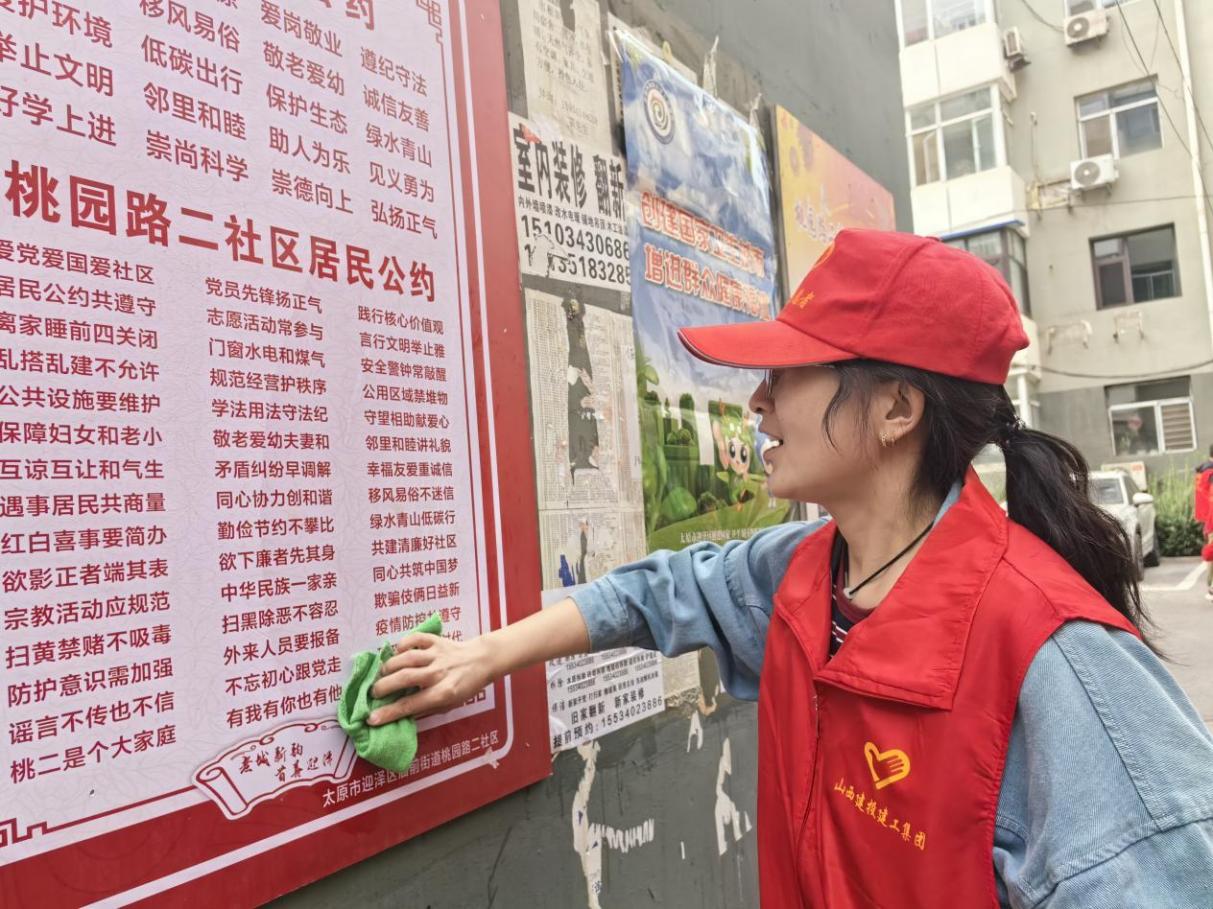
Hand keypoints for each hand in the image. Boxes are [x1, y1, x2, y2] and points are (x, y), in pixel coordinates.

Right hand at [367, 633, 494, 724]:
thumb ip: (427, 708)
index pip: (411, 705)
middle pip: (405, 678)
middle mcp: (439, 673)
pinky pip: (415, 638)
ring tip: (382, 674)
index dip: (389, 713)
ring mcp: (437, 654)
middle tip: (374, 693)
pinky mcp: (436, 640)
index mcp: (443, 692)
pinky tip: (396, 652)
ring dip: (389, 666)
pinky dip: (402, 643)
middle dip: (384, 686)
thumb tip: (401, 713)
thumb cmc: (465, 686)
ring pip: (407, 658)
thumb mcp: (449, 705)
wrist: (482, 660)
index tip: (371, 719)